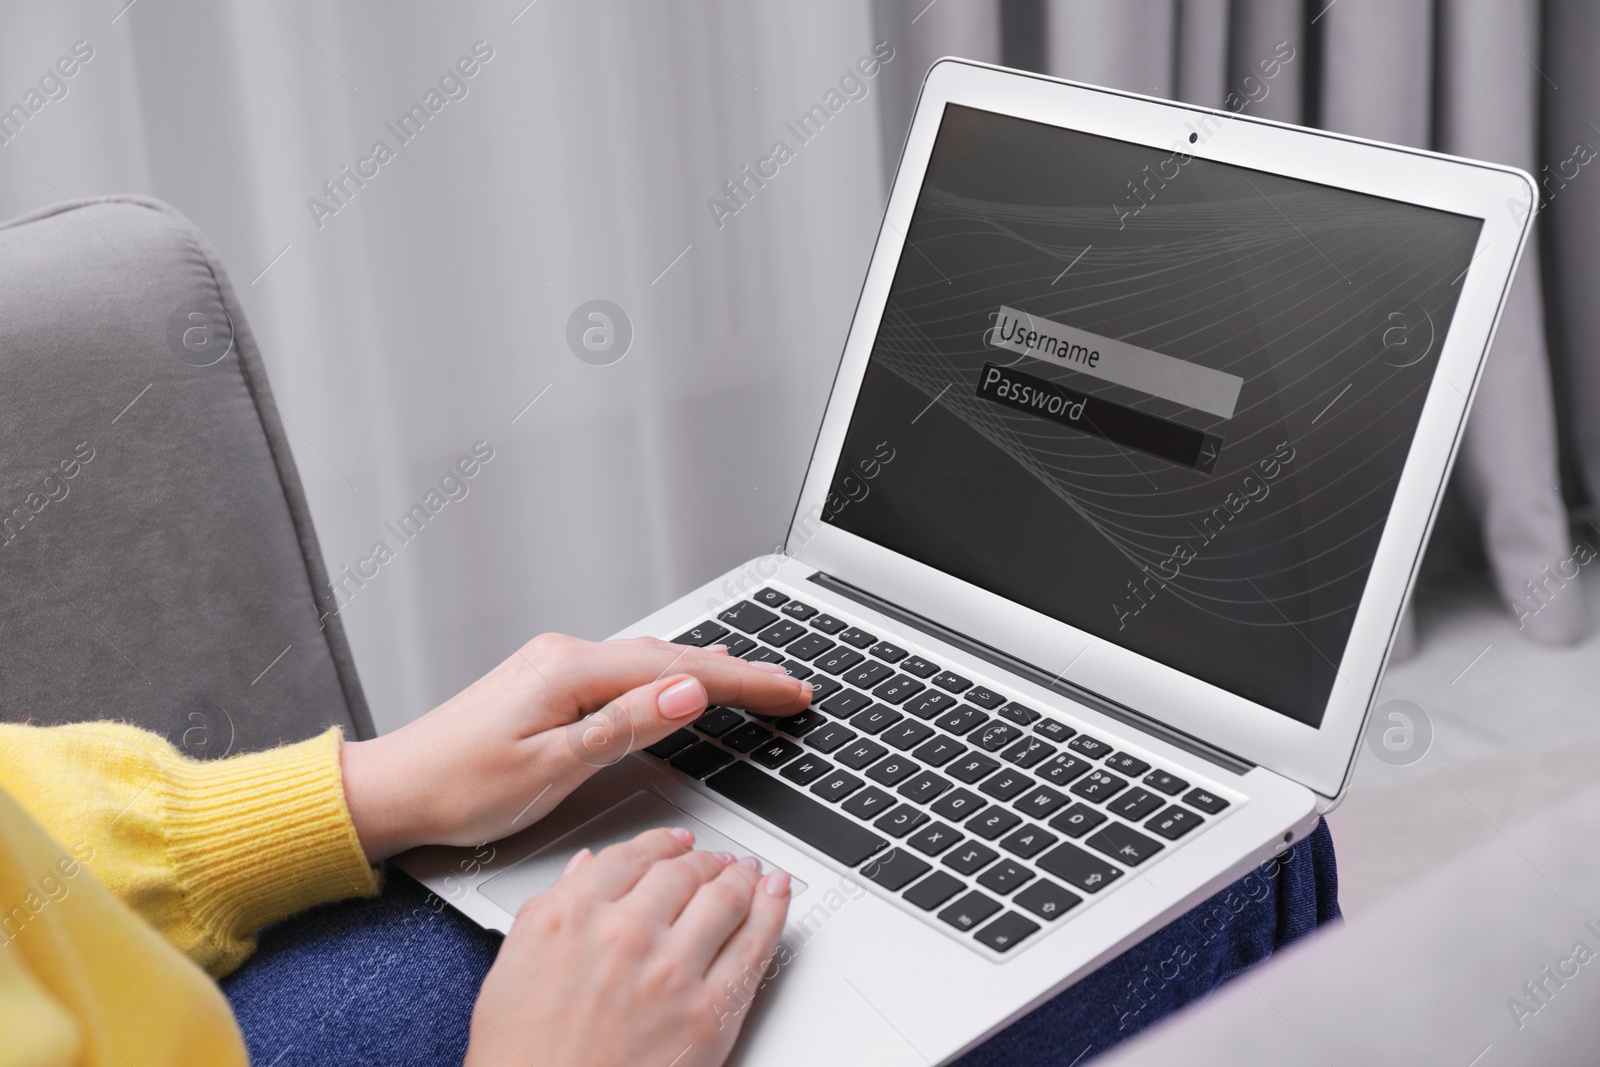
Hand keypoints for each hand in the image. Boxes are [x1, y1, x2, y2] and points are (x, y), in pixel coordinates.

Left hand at [339, 634, 811, 861]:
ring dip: (707, 672)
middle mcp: (565, 656)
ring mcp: (555, 665)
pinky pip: (626, 671)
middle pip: (672, 658)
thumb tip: (687, 692)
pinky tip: (682, 681)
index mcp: (570, 671)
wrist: (393, 789)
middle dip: (738, 672)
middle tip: (789, 689)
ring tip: (754, 683)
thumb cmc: (457, 788)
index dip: (743, 682)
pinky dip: (669, 677)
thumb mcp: (551, 767)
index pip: (680, 671)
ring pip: (651, 662)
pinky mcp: (548, 682)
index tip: (788, 691)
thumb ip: (625, 725)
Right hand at [464, 826, 790, 1066]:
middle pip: (681, 873)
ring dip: (740, 878)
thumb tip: (584, 869)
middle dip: (703, 860)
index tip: (673, 842)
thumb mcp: (511, 967)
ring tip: (748, 873)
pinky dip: (772, 911)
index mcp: (571, 916)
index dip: (661, 843)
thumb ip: (551, 906)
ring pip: (723, 898)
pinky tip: (776, 895)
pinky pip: (753, 948)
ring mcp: (671, 972)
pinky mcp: (709, 1013)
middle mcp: (625, 934)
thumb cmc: (521, 1058)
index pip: (631, 856)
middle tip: (713, 860)